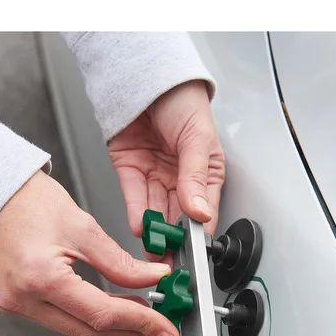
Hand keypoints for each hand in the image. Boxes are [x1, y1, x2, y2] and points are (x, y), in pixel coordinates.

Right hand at [0, 170, 179, 335]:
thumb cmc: (26, 200)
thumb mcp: (82, 226)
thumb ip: (120, 261)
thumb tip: (154, 278)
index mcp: (39, 277)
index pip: (102, 314)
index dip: (141, 323)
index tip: (166, 329)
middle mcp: (22, 299)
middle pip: (89, 331)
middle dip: (131, 330)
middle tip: (161, 327)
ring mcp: (14, 304)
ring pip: (75, 329)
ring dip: (112, 325)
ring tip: (142, 315)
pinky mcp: (14, 302)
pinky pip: (60, 319)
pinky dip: (89, 317)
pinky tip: (112, 308)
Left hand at [108, 80, 225, 259]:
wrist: (147, 75)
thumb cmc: (183, 101)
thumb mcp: (198, 138)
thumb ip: (196, 177)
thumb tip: (200, 211)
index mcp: (205, 172)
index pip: (203, 212)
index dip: (198, 235)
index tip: (193, 255)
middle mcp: (180, 178)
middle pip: (177, 217)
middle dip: (172, 240)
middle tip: (169, 260)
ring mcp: (154, 175)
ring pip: (154, 211)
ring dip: (153, 231)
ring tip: (153, 249)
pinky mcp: (130, 170)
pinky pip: (133, 197)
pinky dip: (136, 214)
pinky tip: (140, 227)